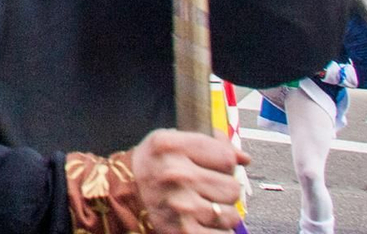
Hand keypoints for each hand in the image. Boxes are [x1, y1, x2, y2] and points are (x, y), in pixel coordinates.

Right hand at [131, 129, 248, 231]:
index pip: (227, 157)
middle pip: (233, 188)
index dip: (224, 164)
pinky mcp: (184, 232)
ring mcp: (181, 206)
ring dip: (220, 214)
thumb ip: (210, 143)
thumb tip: (245, 158)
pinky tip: (201, 222)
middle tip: (205, 190)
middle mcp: (176, 174)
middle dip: (223, 191)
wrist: (122, 198)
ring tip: (200, 207)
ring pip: (231, 215)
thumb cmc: (151, 168)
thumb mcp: (171, 143)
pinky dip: (216, 232)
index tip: (213, 167)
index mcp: (171, 146)